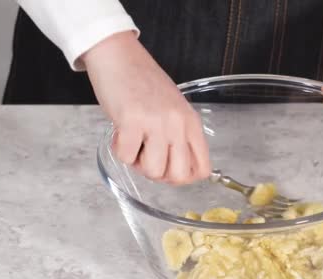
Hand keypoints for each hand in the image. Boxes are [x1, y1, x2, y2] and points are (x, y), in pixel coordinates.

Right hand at [82, 32, 210, 184]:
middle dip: (159, 174)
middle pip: (178, 176)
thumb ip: (179, 137)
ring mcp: (157, 123)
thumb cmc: (143, 84)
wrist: (119, 57)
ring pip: (153, 171)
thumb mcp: (173, 109)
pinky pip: (127, 158)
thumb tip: (176, 172)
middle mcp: (178, 124)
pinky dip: (120, 150)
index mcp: (191, 123)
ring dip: (138, 163)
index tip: (168, 169)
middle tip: (147, 156)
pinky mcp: (132, 121)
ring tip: (133, 141)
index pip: (202, 168)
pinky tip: (120, 132)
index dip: (183, 178)